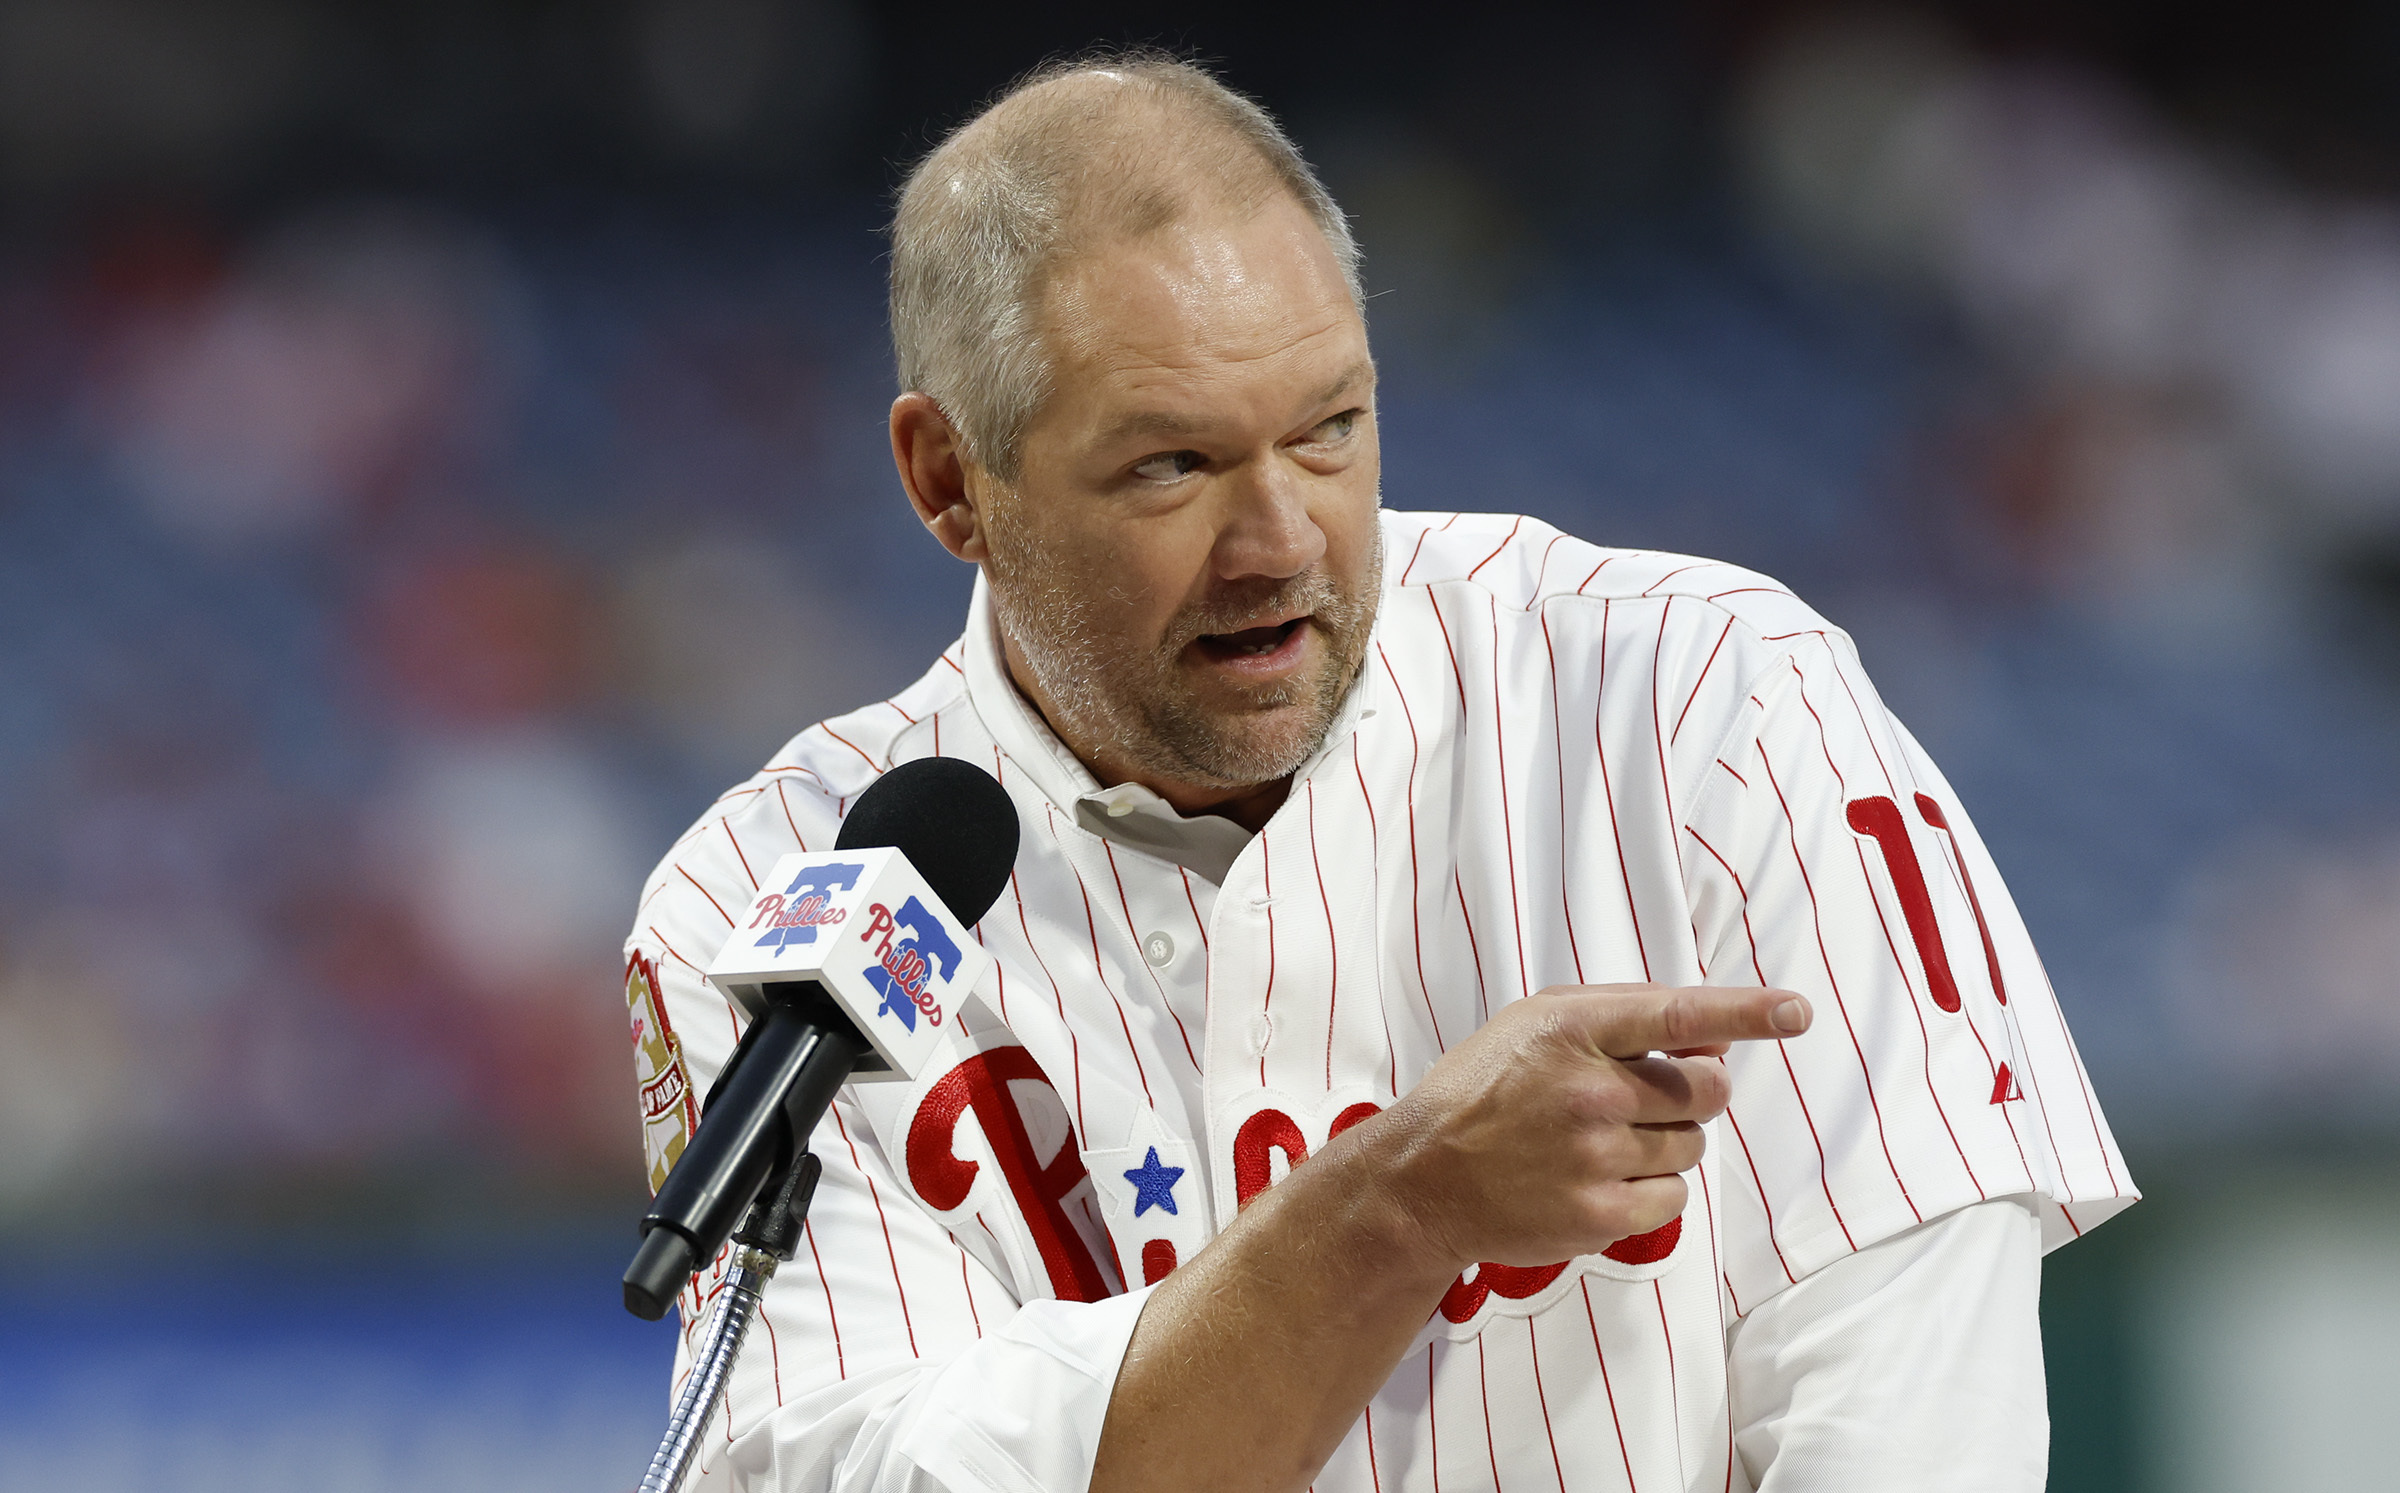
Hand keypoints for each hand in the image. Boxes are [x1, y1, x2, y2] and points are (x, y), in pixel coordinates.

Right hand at [1349, 984, 1811, 1271]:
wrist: (1424, 1179)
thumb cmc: (1483, 1091)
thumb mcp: (1535, 1023)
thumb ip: (1621, 1019)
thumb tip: (1714, 1042)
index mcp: (1573, 1029)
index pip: (1679, 1013)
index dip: (1746, 1012)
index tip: (1796, 1012)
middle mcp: (1589, 1091)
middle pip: (1705, 1092)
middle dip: (1697, 1094)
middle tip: (1653, 1100)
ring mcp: (1595, 1156)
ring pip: (1691, 1147)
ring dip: (1666, 1143)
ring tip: (1604, 1143)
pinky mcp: (1598, 1213)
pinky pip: (1673, 1198)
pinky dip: (1653, 1190)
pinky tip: (1603, 1179)